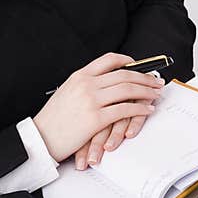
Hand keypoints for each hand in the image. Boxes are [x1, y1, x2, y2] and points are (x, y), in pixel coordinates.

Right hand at [32, 52, 165, 162]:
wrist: (40, 137)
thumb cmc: (53, 118)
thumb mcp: (67, 91)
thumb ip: (85, 84)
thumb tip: (105, 81)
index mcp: (80, 75)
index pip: (109, 59)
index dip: (127, 60)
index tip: (138, 65)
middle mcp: (87, 84)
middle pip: (124, 74)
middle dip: (144, 77)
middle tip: (156, 81)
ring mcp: (91, 100)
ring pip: (127, 90)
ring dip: (146, 91)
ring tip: (155, 94)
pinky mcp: (96, 118)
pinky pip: (124, 110)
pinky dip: (140, 109)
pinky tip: (147, 109)